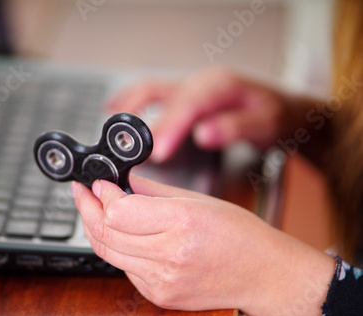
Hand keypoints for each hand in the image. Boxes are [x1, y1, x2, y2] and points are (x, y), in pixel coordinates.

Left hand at [72, 175, 334, 315]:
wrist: (263, 275)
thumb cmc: (240, 235)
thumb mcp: (198, 200)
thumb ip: (152, 191)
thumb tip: (121, 181)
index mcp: (181, 223)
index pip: (118, 211)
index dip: (100, 194)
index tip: (97, 183)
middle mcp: (169, 255)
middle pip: (105, 233)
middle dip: (87, 209)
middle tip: (83, 194)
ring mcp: (162, 281)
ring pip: (108, 253)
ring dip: (96, 230)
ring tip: (95, 211)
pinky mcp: (159, 296)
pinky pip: (124, 269)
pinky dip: (117, 250)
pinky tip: (123, 236)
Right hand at [108, 68, 301, 162]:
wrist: (284, 108)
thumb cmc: (275, 116)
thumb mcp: (266, 124)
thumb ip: (235, 128)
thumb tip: (204, 134)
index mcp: (219, 86)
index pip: (187, 107)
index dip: (170, 128)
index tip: (158, 152)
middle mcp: (200, 82)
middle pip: (162, 95)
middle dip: (142, 122)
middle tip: (127, 151)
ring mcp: (191, 86)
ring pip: (151, 90)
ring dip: (128, 106)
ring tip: (112, 129)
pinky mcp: (185, 94)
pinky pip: (153, 94)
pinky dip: (132, 101)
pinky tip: (116, 108)